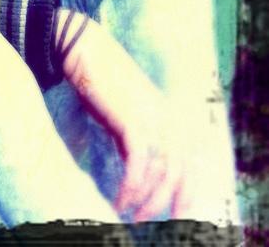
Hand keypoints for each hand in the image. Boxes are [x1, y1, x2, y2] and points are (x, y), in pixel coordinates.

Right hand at [57, 11, 193, 221]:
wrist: (83, 48)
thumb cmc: (98, 81)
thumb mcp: (122, 115)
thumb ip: (133, 140)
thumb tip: (134, 173)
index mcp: (168, 116)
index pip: (188, 163)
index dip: (184, 193)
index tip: (171, 216)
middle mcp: (167, 118)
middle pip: (182, 173)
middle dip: (170, 204)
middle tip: (149, 223)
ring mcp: (153, 118)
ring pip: (162, 174)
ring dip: (146, 200)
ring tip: (128, 214)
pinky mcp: (133, 119)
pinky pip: (139, 165)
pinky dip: (131, 187)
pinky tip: (119, 199)